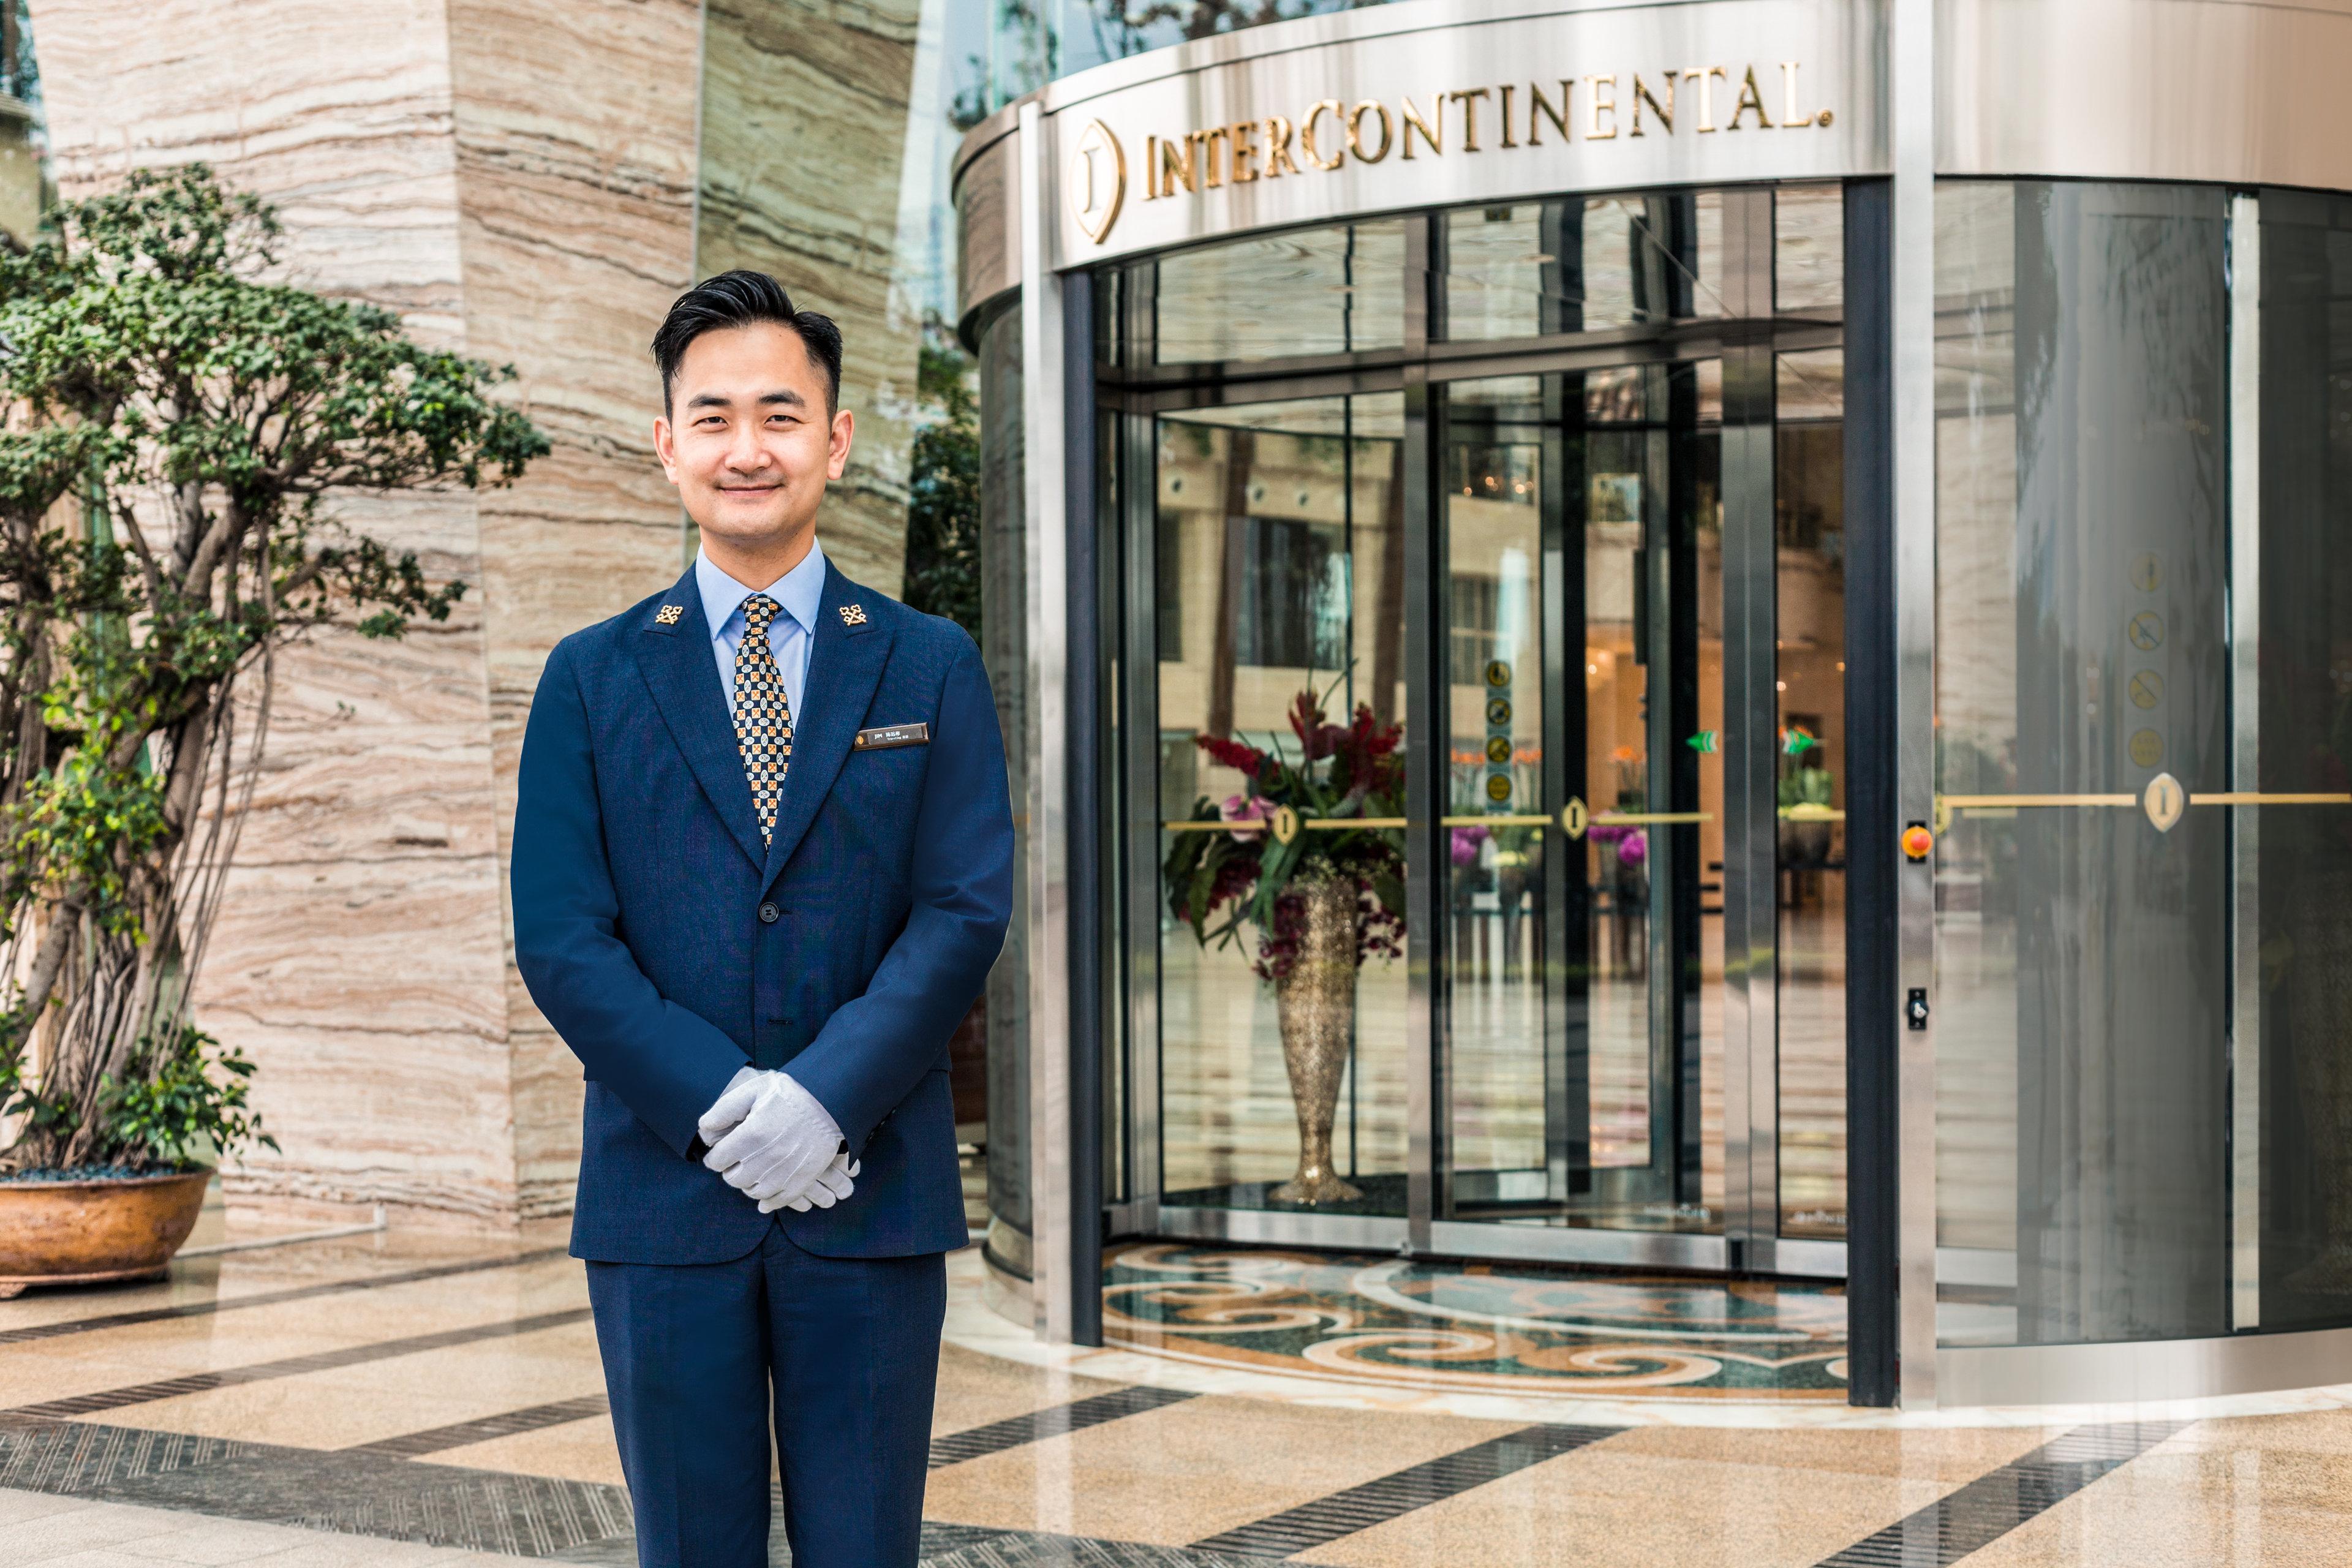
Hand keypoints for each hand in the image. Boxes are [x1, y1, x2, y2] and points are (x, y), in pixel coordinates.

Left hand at [700, 1070, 845, 1209]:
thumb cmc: (792, 1094)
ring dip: (747, 1184)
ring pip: (752, 1191)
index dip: (714, 1156)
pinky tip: (763, 1194)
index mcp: (752, 1134)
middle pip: (733, 1179)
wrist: (834, 1102)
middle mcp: (766, 1158)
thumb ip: (725, 1108)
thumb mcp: (756, 1089)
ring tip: (751, 1171)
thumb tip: (703, 1129)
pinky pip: (777, 1201)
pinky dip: (767, 1201)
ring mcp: (785, 1172)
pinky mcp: (801, 1180)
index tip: (719, 1152)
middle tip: (736, 1160)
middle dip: (730, 1170)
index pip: (717, 1160)